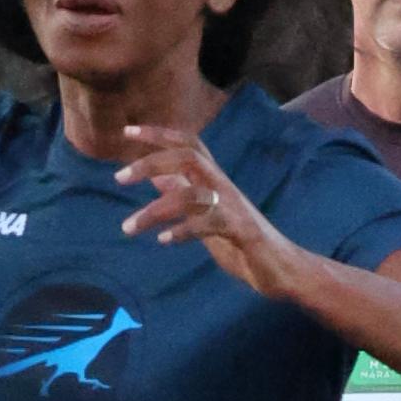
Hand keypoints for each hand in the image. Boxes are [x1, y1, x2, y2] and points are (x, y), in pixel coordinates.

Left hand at [115, 125, 297, 296]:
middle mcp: (224, 187)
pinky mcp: (241, 230)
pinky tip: (163, 240)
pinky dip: (183, 230)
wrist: (281, 268)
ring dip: (155, 211)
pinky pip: (208, 223)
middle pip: (188, 157)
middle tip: (119, 178)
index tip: (126, 131)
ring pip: (192, 195)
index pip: (187, 144)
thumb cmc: (241, 240)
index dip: (158, 134)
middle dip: (152, 161)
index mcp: (214, 181)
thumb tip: (155, 176)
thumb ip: (183, 193)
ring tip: (128, 228)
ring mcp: (233, 207)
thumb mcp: (204, 214)